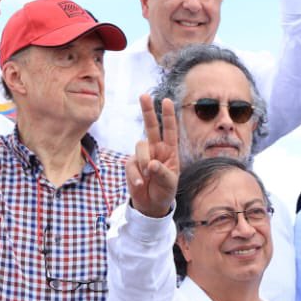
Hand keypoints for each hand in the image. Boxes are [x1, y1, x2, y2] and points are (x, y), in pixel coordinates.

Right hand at [127, 94, 179, 217]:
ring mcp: (142, 155)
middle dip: (147, 111)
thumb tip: (152, 164)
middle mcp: (156, 149)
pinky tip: (140, 183)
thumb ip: (163, 173)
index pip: (170, 130)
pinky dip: (135, 175)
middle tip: (143, 96)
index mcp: (169, 151)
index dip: (168, 116)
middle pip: (151, 127)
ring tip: (149, 176)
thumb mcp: (169, 183)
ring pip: (140, 146)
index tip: (167, 101)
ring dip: (144, 161)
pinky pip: (131, 164)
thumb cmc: (164, 191)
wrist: (150, 204)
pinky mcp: (131, 164)